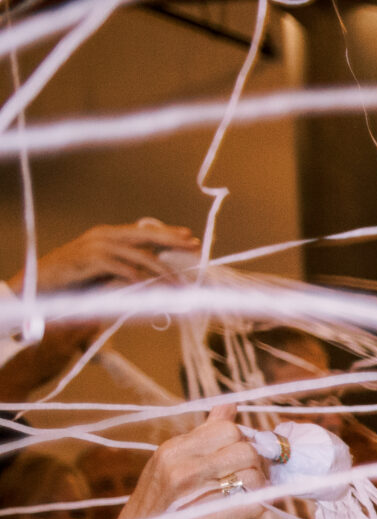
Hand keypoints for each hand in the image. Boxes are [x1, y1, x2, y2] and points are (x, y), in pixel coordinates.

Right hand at [29, 219, 197, 295]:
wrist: (39, 284)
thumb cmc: (73, 280)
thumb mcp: (104, 271)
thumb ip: (126, 267)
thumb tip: (154, 274)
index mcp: (108, 235)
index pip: (143, 231)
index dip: (167, 234)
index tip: (190, 238)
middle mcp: (103, 236)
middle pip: (144, 235)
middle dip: (172, 241)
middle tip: (194, 246)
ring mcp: (95, 246)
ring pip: (137, 255)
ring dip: (161, 270)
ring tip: (180, 284)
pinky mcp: (89, 260)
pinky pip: (120, 268)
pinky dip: (138, 277)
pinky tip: (151, 286)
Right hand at [101, 407, 271, 518]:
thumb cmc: (160, 505)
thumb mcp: (172, 462)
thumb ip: (204, 435)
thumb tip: (229, 405)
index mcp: (173, 449)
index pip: (228, 429)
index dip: (244, 441)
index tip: (243, 457)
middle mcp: (180, 468)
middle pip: (245, 450)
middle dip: (256, 464)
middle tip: (250, 477)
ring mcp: (191, 495)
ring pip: (253, 477)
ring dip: (259, 487)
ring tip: (245, 495)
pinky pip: (251, 505)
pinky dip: (257, 506)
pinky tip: (247, 510)